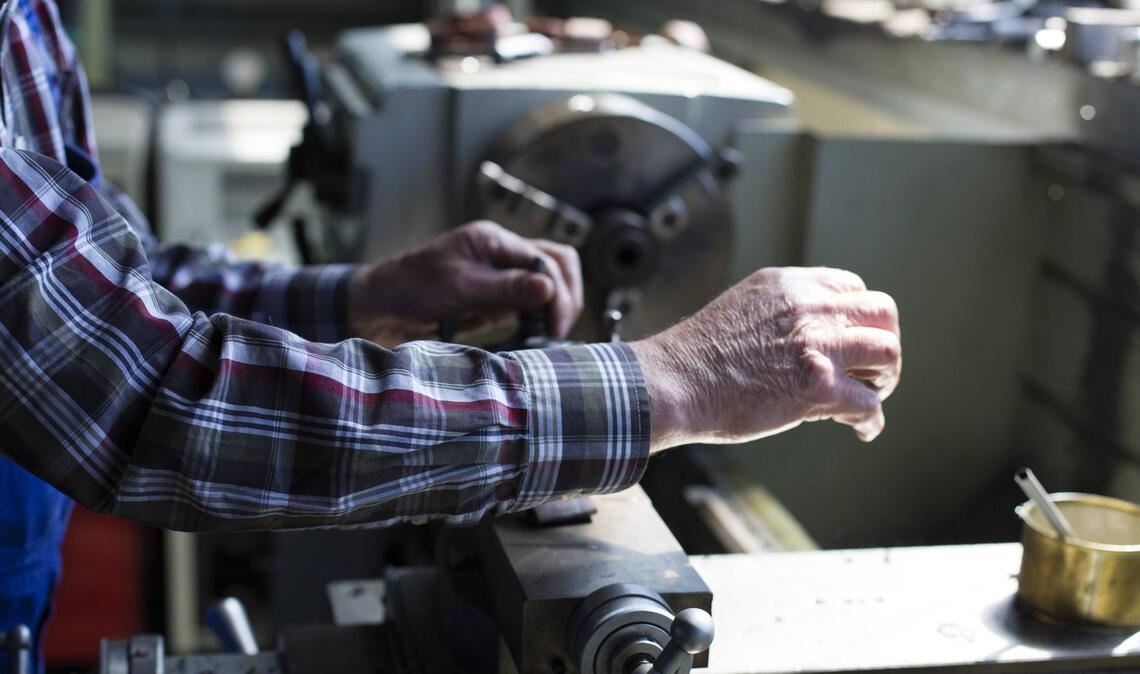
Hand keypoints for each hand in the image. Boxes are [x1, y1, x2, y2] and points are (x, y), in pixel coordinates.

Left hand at [348, 221, 583, 346]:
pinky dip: (542, 316)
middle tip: (558, 331)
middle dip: (567, 296)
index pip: (546, 259)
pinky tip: (538, 336)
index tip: (553, 327)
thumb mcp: (459, 287)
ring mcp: (501, 275)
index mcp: (493, 240)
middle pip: (558, 263)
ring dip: (558, 305)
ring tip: (551, 335)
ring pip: (550, 281)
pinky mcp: (497, 297)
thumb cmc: (411, 288)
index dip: (558, 293)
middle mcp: (502, 252)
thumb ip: (506, 287)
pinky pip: (532, 302)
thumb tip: (549, 287)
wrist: (381, 306)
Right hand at [629, 267, 900, 451]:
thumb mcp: (744, 307)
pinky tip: (861, 430)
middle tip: (871, 370)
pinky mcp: (818, 388)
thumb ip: (782, 311)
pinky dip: (871, 421)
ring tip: (868, 396)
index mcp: (790, 285)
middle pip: (882, 313)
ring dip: (884, 378)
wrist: (673, 383)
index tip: (850, 342)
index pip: (852, 287)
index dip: (858, 318)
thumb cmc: (698, 355)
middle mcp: (810, 308)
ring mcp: (817, 346)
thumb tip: (807, 337)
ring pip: (888, 352)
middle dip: (883, 342)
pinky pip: (869, 405)